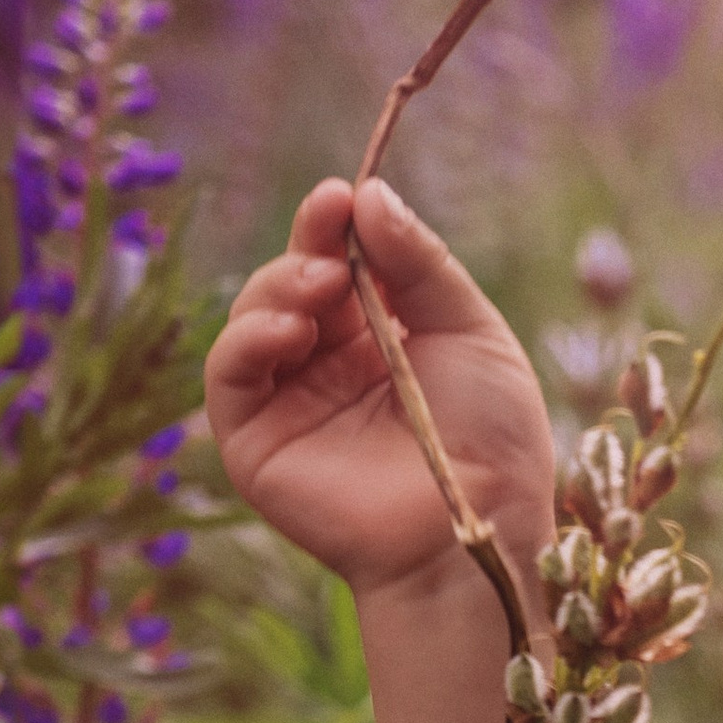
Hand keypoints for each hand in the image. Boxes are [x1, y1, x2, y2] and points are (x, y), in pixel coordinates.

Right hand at [204, 178, 556, 606]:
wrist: (475, 530)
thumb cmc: (493, 442)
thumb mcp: (473, 334)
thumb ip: (422, 263)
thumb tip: (369, 192)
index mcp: (385, 336)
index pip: (343, 261)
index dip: (336, 223)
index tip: (344, 195)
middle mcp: (332, 364)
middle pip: (294, 279)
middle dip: (308, 246)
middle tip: (329, 227)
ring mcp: (291, 400)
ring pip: (256, 315)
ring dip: (280, 286)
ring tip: (321, 287)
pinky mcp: (255, 440)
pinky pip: (229, 372)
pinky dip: (248, 339)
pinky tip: (290, 330)